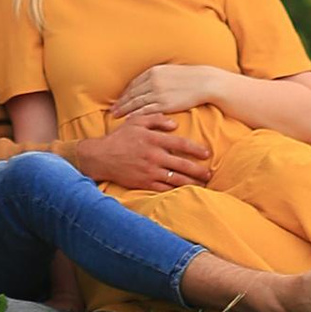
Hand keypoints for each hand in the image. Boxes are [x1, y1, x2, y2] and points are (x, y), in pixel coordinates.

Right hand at [88, 107, 213, 190]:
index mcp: (153, 139)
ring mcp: (149, 171)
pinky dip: (176, 191)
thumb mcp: (136, 121)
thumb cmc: (119, 138)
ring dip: (191, 182)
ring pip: (176, 179)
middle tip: (210, 174)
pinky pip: (164, 188)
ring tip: (202, 185)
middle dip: (199, 170)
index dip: (196, 149)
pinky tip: (185, 192)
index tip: (207, 154)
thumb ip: (156, 120)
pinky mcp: (144, 183)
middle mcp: (154, 156)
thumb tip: (175, 124)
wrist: (100, 157)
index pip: (180, 144)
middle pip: (182, 164)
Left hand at [110, 62, 220, 118]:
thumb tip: (150, 82)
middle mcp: (153, 81)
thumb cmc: (190, 77)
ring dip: (124, 110)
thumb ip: (158, 76)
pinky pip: (146, 111)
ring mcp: (158, 93)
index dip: (125, 93)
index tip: (118, 99)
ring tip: (116, 116)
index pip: (134, 84)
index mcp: (153, 72)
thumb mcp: (170, 71)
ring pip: (136, 103)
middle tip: (112, 110)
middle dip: (121, 102)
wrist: (204, 82)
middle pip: (132, 94)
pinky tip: (129, 119)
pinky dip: (136, 115)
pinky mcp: (164, 104)